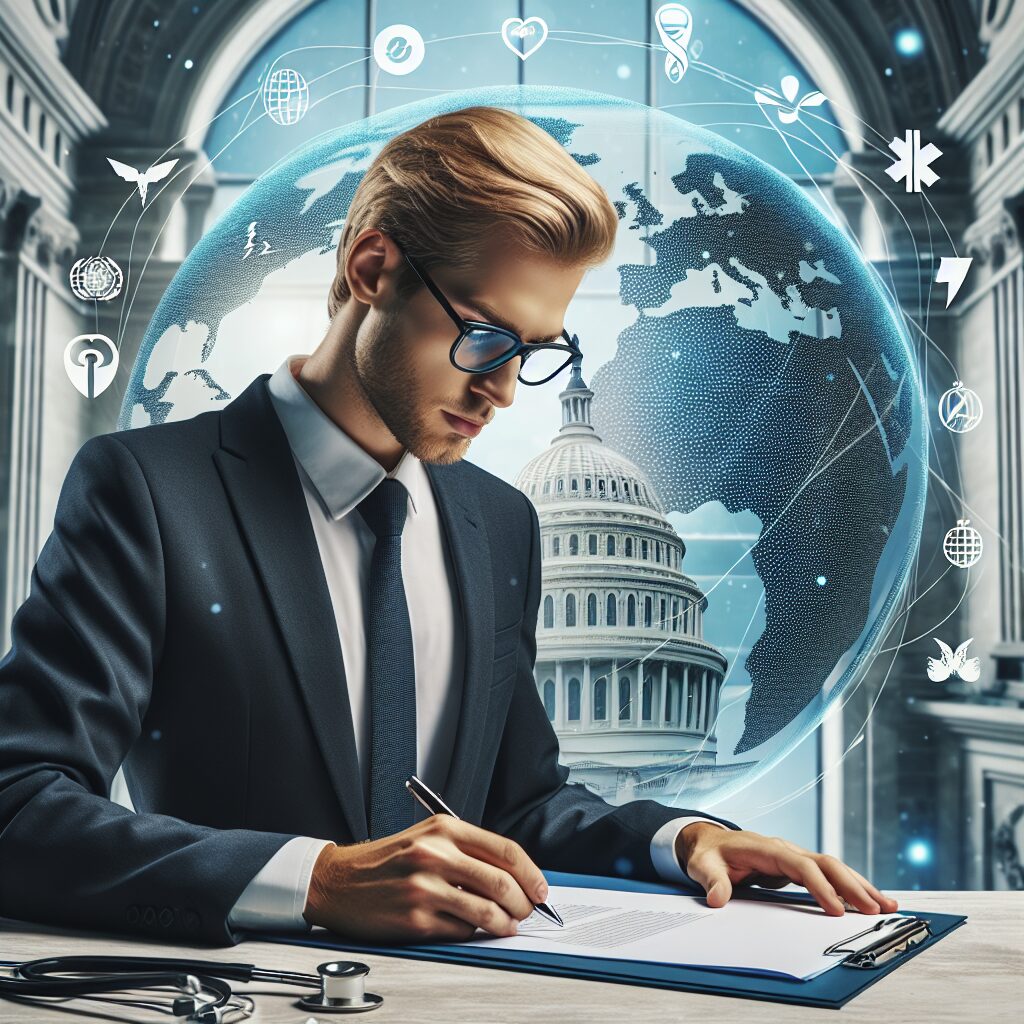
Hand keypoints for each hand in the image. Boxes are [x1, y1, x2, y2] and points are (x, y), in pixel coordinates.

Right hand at [302, 816, 548, 942]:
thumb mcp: (427, 837)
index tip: (540, 889)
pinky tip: (467, 928)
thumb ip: (467, 850)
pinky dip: (471, 934)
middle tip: (526, 911)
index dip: (531, 873)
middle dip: (524, 903)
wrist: (337, 880)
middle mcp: (436, 855)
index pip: (505, 850)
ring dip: (505, 924)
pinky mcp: (414, 920)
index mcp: (444, 829)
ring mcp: (424, 889)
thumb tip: (512, 877)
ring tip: (506, 926)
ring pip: (487, 913)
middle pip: (502, 883)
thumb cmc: (385, 860)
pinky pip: (461, 932)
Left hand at [677, 822, 898, 915]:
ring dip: (859, 885)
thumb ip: (711, 881)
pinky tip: (868, 902)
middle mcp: (785, 850)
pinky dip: (850, 887)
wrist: (709, 843)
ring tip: (886, 905)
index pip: (799, 865)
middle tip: (875, 909)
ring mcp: (794, 857)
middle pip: (824, 863)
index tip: (836, 908)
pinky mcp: (798, 868)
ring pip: (833, 868)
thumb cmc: (708, 855)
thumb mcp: (703, 866)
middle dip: (851, 885)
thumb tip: (716, 898)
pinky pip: (829, 876)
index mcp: (766, 848)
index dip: (819, 885)